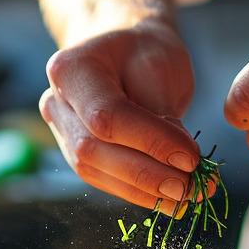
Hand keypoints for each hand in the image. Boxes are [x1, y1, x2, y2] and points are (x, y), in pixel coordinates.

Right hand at [40, 18, 202, 214]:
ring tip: (188, 195)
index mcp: (70, 69)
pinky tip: (171, 198)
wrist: (124, 50)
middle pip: (94, 150)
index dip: (149, 141)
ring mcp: (61, 132)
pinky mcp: (77, 155)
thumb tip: (182, 165)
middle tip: (192, 187)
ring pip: (96, 172)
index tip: (191, 157)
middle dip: (146, 174)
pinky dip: (139, 192)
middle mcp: (56, 103)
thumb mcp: (159, 66)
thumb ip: (163, 114)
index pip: (106, 115)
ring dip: (144, 190)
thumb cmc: (144, 51)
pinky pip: (104, 180)